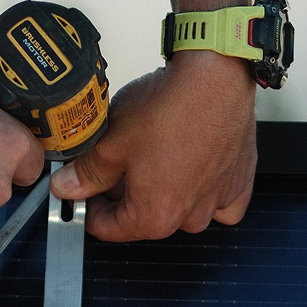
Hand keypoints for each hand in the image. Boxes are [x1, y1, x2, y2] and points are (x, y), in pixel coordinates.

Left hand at [50, 50, 255, 240]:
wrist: (216, 77)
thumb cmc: (171, 107)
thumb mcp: (110, 141)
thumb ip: (86, 173)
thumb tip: (67, 186)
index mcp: (154, 216)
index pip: (109, 228)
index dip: (90, 209)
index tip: (86, 191)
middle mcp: (190, 217)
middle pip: (147, 218)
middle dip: (127, 197)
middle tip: (117, 164)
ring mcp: (218, 201)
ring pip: (184, 210)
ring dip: (166, 191)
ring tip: (155, 156)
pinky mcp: (239, 181)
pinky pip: (222, 202)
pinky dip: (207, 191)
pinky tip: (195, 169)